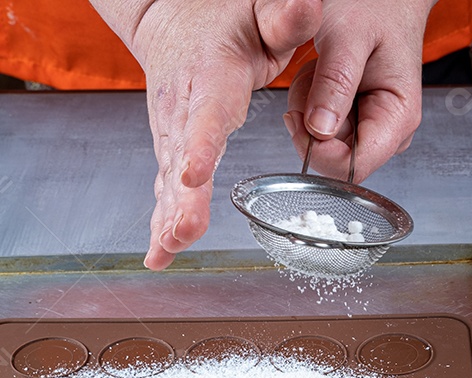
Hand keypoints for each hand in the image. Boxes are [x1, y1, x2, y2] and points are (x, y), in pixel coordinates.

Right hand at [91, 0, 322, 268]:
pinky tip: (160, 256)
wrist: (171, 17)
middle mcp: (183, 109)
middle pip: (180, 159)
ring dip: (168, 219)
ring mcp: (171, 133)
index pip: (206, 114)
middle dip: (181, 200)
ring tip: (169, 250)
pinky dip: (162, 225)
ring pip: (168, 181)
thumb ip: (286, 15)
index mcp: (211, 75)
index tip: (193, 175)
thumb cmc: (225, 15)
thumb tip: (310, 6)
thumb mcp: (260, 9)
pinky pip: (164, 192)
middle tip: (183, 233)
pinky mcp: (169, 152)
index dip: (199, 146)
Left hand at [283, 0, 435, 183]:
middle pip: (335, 158)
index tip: (298, 118)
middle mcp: (388, 130)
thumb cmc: (376, 5)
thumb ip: (334, 84)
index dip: (320, 153)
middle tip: (313, 78)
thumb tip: (320, 131)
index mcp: (397, 117)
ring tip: (320, 69)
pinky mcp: (356, 120)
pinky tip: (321, 75)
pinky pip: (321, 127)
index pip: (353, 168)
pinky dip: (311, 102)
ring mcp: (372, 127)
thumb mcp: (348, 35)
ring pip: (324, 143)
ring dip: (310, 108)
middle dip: (312, 124)